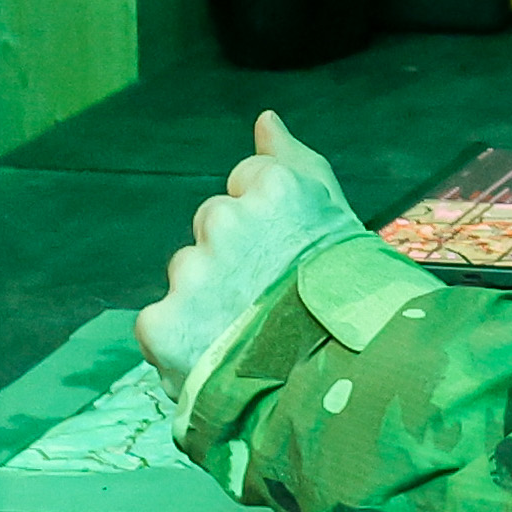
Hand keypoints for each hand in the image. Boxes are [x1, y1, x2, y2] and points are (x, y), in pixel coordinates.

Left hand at [136, 112, 359, 383]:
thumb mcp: (335, 219)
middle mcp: (224, 221)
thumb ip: (294, 161)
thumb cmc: (350, 300)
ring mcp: (190, 273)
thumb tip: (264, 119)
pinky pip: (161, 322)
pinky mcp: (161, 324)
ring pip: (188, 272)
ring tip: (251, 336)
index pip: (248, 182)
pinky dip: (183, 342)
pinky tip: (221, 360)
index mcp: (273, 189)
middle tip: (274, 301)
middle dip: (234, 255)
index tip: (295, 255)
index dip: (274, 222)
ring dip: (208, 298)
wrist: (344, 392)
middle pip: (213, 225)